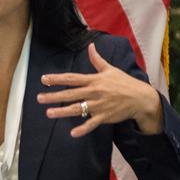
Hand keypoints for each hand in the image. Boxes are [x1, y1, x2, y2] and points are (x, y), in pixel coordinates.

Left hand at [37, 43, 162, 137]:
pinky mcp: (105, 116)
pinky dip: (83, 129)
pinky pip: (92, 124)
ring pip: (78, 108)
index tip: (43, 79)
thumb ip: (97, 60)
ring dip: (63, 112)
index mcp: (94, 80)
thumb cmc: (124, 83)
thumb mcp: (110, 69)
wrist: (140, 98)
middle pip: (70, 94)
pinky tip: (72, 133)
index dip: (57, 79)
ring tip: (49, 113)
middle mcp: (94, 92)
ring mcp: (99, 105)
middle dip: (54, 96)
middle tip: (39, 98)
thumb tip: (91, 46)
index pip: (72, 79)